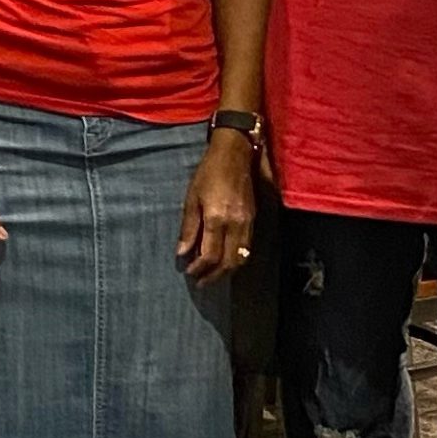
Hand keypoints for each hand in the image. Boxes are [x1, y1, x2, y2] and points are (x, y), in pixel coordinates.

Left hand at [178, 128, 254, 281]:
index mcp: (217, 219)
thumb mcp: (191, 198)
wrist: (235, 155)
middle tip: (201, 282)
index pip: (210, 255)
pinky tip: (225, 259)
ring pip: (241, 257)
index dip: (200, 268)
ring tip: (213, 275)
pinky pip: (247, 247)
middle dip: (215, 276)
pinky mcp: (254, 220)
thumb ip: (188, 228)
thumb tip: (183, 252)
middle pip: (229, 262)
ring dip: (227, 270)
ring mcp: (248, 223)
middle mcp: (236, 224)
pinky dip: (236, 258)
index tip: (190, 272)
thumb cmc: (208, 173)